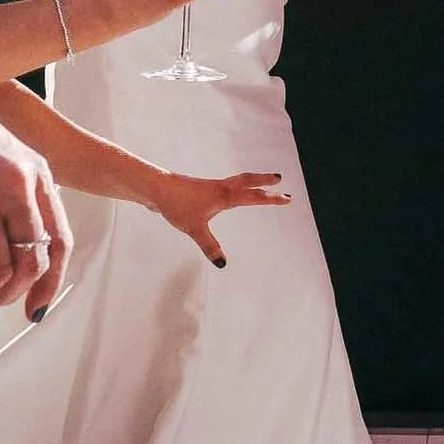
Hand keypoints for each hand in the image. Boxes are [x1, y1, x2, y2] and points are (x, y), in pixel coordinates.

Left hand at [145, 168, 291, 266]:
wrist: (156, 188)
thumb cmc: (176, 204)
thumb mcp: (194, 228)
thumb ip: (209, 245)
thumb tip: (222, 263)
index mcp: (224, 195)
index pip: (253, 196)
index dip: (271, 198)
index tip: (287, 198)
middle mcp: (220, 188)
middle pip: (247, 181)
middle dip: (264, 181)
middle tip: (279, 179)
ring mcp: (211, 188)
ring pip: (237, 181)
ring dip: (251, 181)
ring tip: (260, 184)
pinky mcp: (201, 190)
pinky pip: (225, 187)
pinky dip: (235, 187)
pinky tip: (229, 196)